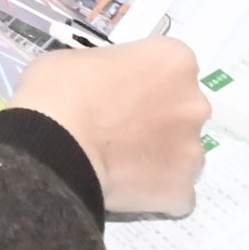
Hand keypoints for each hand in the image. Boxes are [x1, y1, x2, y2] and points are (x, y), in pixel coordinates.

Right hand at [13, 39, 208, 219]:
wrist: (54, 146)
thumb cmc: (59, 90)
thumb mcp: (81, 58)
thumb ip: (111, 71)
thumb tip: (109, 88)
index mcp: (174, 60)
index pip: (171, 68)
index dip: (145, 81)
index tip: (123, 92)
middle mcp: (194, 104)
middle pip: (183, 110)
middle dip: (159, 118)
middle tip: (121, 128)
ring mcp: (192, 150)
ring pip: (182, 152)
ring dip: (160, 155)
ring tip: (121, 162)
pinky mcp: (182, 191)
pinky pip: (174, 190)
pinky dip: (155, 189)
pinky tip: (126, 185)